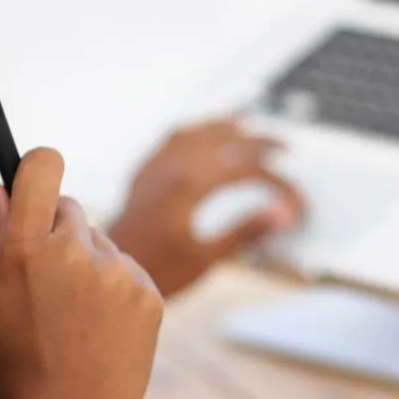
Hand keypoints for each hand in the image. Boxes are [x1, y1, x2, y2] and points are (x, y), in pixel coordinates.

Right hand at [0, 148, 162, 398]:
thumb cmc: (11, 368)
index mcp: (25, 251)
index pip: (43, 169)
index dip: (38, 169)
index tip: (35, 179)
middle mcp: (76, 254)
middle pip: (71, 209)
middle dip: (57, 232)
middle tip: (45, 282)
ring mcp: (118, 273)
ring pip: (101, 244)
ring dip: (88, 265)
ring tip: (72, 319)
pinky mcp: (149, 294)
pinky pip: (127, 271)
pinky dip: (115, 290)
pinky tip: (98, 330)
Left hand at [108, 118, 303, 296]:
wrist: (104, 275)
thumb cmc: (154, 272)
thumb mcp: (206, 258)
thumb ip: (245, 232)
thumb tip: (283, 214)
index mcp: (189, 186)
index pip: (245, 170)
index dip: (276, 183)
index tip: (295, 203)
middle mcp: (170, 168)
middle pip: (223, 140)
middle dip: (258, 141)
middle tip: (284, 146)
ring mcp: (154, 168)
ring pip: (196, 132)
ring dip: (224, 126)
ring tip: (245, 123)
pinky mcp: (142, 175)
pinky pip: (170, 139)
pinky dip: (193, 132)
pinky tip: (199, 136)